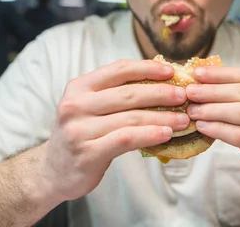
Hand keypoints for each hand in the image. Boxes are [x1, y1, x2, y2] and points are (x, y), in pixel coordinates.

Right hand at [40, 59, 190, 200]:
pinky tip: (166, 134)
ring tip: (183, 119)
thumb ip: (115, 94)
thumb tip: (161, 82)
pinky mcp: (87, 153)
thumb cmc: (81, 134)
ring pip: (131, 118)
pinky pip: (126, 139)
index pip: (119, 70)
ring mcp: (79, 129)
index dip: (147, 68)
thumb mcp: (89, 107)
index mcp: (79, 87)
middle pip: (128, 93)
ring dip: (162, 117)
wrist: (53, 171)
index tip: (172, 71)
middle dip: (161, 93)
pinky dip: (150, 135)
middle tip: (185, 96)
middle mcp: (76, 105)